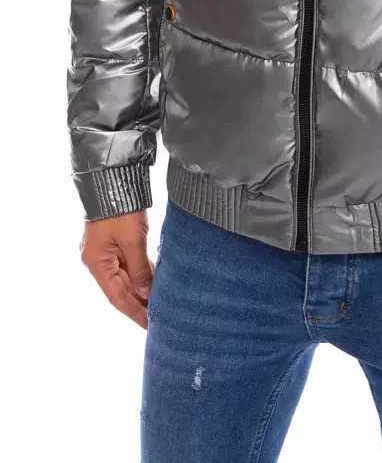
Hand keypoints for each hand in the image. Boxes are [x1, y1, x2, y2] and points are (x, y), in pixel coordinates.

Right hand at [80, 211, 153, 328]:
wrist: (112, 179)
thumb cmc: (120, 209)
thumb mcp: (133, 241)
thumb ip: (140, 269)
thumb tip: (146, 293)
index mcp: (97, 264)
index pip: (117, 297)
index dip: (134, 312)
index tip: (150, 326)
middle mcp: (98, 261)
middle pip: (120, 289)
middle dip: (139, 303)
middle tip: (160, 318)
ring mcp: (104, 251)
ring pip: (125, 277)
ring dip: (141, 289)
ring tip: (160, 302)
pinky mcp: (113, 242)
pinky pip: (127, 264)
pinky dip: (140, 273)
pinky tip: (154, 281)